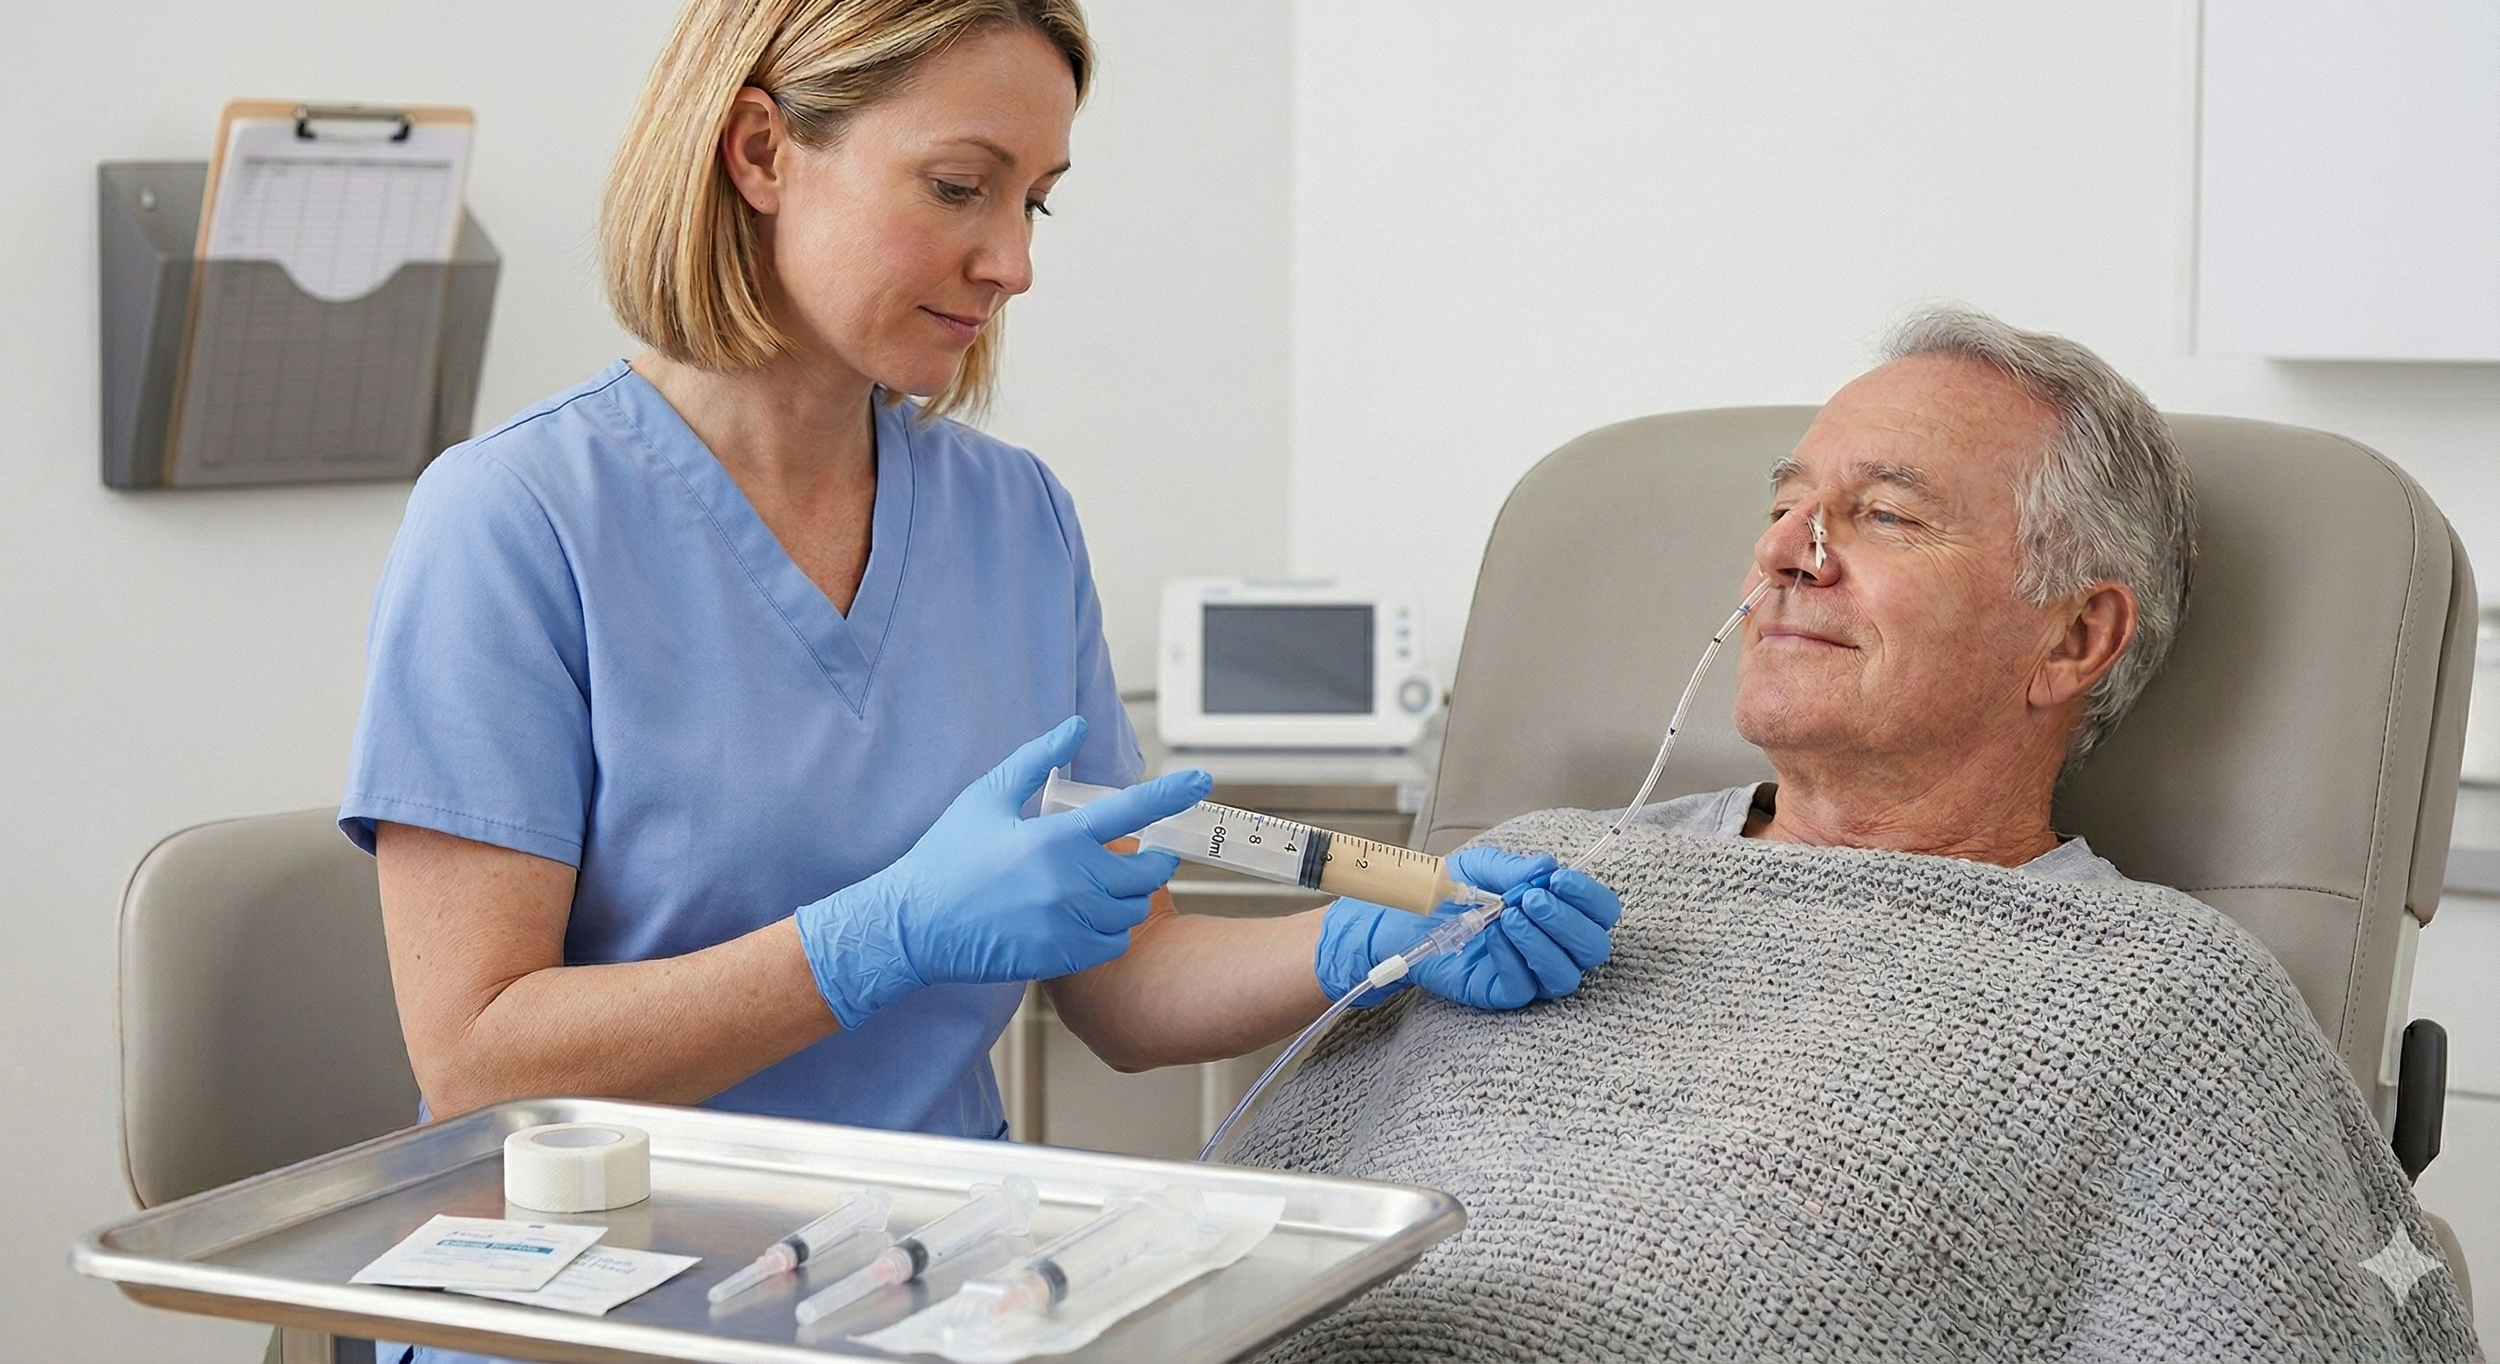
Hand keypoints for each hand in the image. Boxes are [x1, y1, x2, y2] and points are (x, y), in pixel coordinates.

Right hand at [796, 717, 1211, 1028]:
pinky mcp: (1060, 957)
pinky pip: (1112, 945)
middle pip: (1146, 873)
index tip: (1202, 780)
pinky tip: (1083, 919)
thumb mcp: (985, 799)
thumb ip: (1035, 760)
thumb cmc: (946, 860)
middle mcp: (1069, 882)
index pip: (1131, 810)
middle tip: (1137, 855)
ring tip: (1097, 888)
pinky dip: (1109, 931)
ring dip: (1127, 898)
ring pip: (1132, 911)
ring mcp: (1067, 923)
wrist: (913, 927)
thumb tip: (1074, 726)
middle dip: (1151, 862)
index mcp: (1055, 838)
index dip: (1172, 794)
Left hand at [1314, 849, 1622, 1009]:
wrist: (1401, 917)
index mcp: (1556, 910)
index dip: (1589, 897)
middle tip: (1530, 899)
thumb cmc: (1446, 891)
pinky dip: (1514, 958)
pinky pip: (1526, 987)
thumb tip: (1547, 868)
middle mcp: (1551, 944)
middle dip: (1567, 920)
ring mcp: (1530, 972)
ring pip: (1566, 974)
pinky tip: (1492, 936)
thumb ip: (1513, 869)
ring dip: (1543, 941)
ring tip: (1508, 916)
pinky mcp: (1503, 993)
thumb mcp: (1479, 867)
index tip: (1559, 878)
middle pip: (1593, 947)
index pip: (1599, 912)